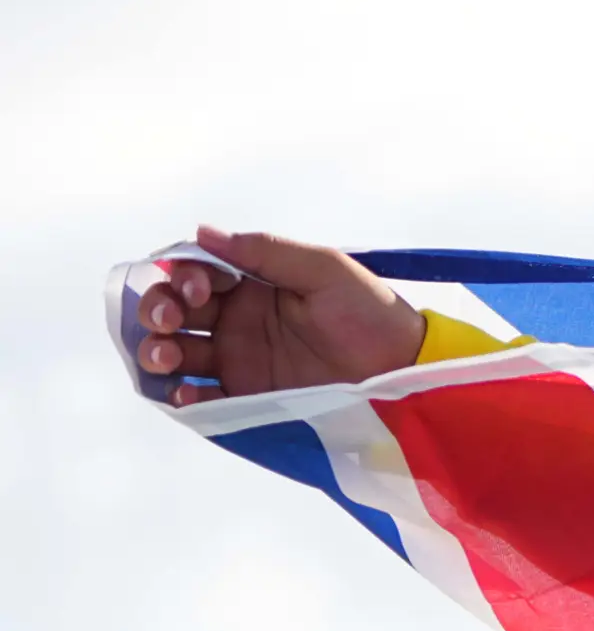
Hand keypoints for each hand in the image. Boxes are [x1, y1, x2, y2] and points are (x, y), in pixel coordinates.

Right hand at [133, 226, 428, 406]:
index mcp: (251, 284)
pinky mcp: (246, 397)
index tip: (197, 288)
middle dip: (156, 311)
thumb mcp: (325, 271)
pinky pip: (201, 397)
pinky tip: (189, 394)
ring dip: (157, 351)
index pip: (194, 273)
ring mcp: (238, 359)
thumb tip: (203, 233)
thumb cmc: (370, 313)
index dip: (181, 277)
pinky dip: (184, 396)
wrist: (401, 370)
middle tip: (167, 322)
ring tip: (167, 357)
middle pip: (172, 310)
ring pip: (176, 352)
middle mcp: (236, 319)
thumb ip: (267, 252)